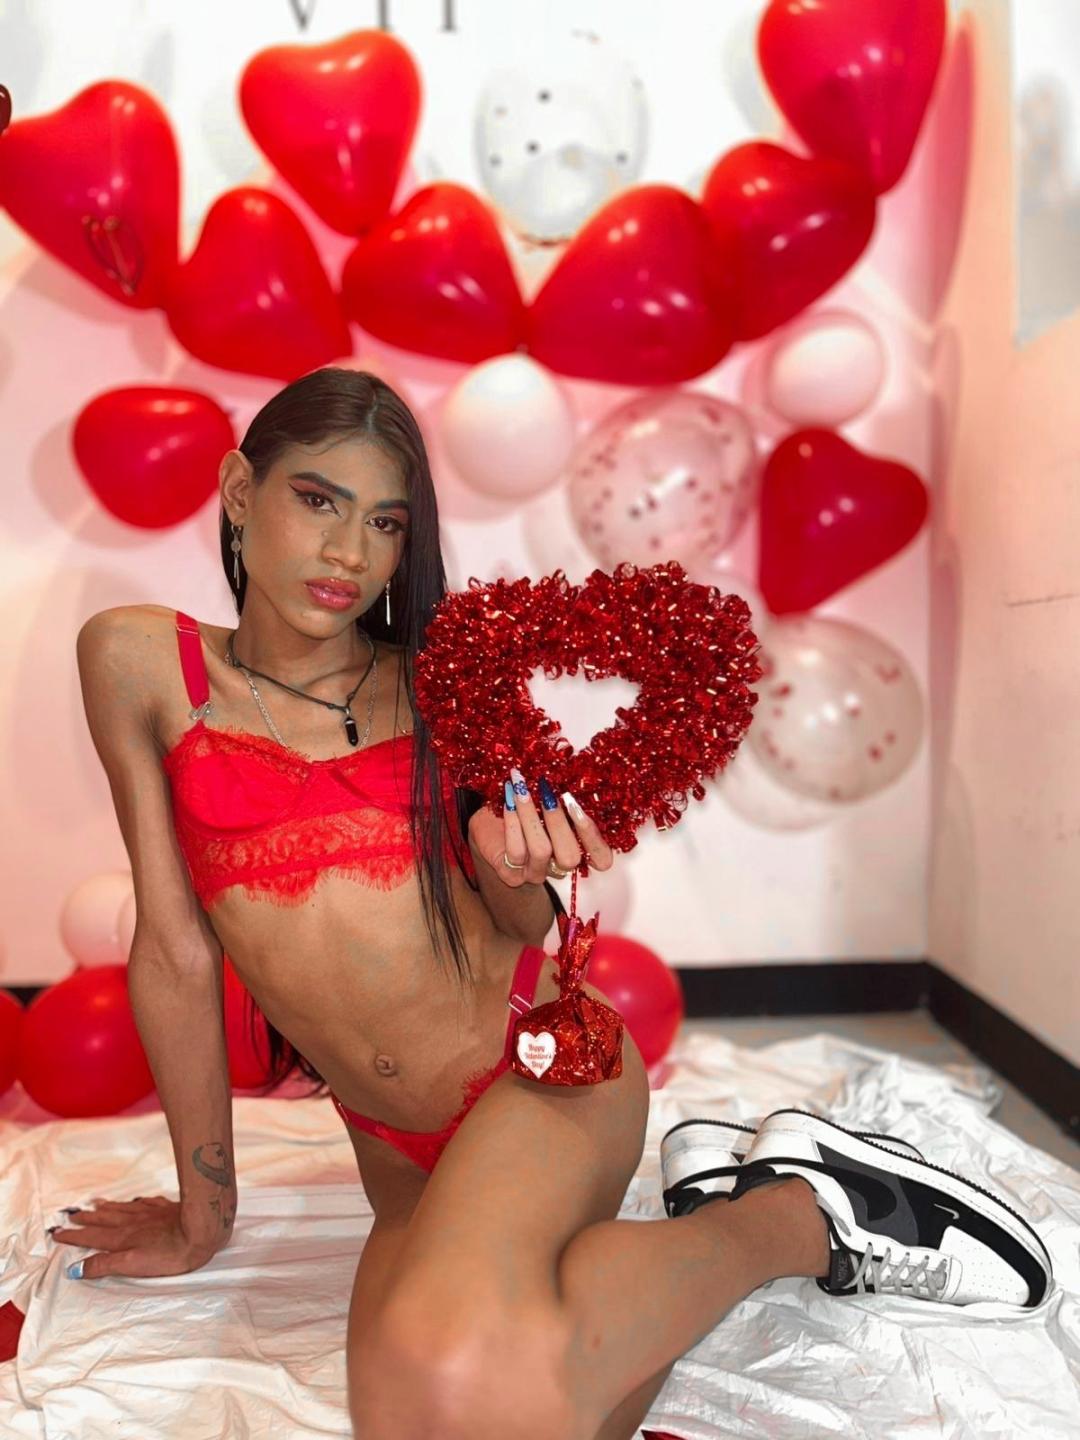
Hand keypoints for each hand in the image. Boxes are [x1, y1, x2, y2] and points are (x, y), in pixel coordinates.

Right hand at [47, 1195, 228, 1279]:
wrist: (201, 1230)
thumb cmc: (168, 1254)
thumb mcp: (132, 1265)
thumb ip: (104, 1266)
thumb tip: (75, 1269)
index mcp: (122, 1238)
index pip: (92, 1237)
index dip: (74, 1236)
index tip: (57, 1233)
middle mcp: (133, 1223)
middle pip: (104, 1219)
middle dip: (86, 1218)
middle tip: (70, 1214)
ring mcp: (150, 1213)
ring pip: (122, 1208)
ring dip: (106, 1207)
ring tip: (94, 1203)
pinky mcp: (166, 1208)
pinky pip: (145, 1203)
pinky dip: (134, 1202)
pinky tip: (136, 1201)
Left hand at [468, 771, 613, 886]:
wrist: (486, 824)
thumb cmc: (521, 809)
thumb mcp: (543, 801)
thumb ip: (559, 797)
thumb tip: (565, 772)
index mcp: (576, 848)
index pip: (601, 858)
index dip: (594, 836)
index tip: (575, 805)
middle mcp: (559, 865)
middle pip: (570, 857)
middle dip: (558, 821)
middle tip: (546, 792)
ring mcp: (536, 873)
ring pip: (541, 851)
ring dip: (530, 814)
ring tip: (520, 787)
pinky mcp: (512, 875)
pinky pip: (516, 851)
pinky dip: (512, 821)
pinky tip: (507, 800)